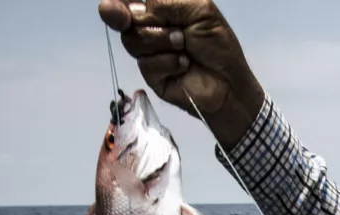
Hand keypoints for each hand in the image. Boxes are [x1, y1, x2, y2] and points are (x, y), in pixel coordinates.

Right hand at [97, 0, 265, 147]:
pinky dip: (168, 62)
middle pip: (124, 20)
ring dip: (163, 40)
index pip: (128, 2)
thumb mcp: (198, 10)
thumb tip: (132, 9)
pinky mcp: (151, 76)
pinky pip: (146, 63)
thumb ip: (165, 3)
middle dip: (145, 22)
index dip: (117, 4)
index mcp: (158, 10)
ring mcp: (148, 53)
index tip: (110, 7)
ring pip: (133, 40)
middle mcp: (148, 28)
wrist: (229, 81)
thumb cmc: (217, 43)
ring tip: (184, 46)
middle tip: (174, 31)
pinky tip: (184, 65)